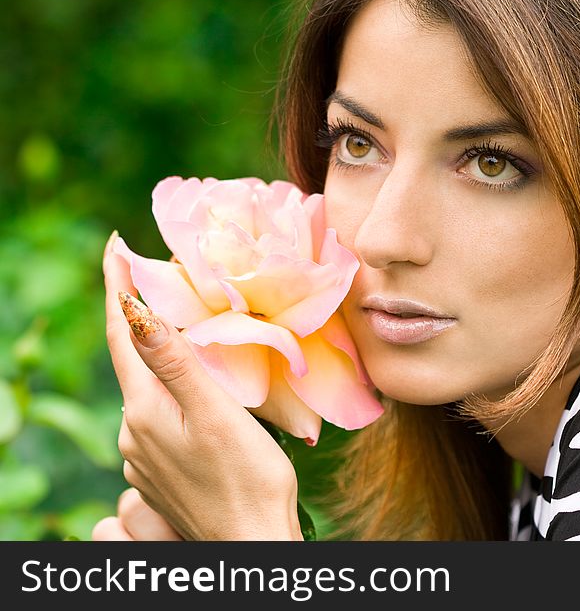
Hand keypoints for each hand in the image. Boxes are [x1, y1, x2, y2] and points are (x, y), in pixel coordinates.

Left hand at [100, 232, 303, 540]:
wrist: (251, 547)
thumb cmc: (246, 481)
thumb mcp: (215, 415)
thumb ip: (176, 363)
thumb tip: (136, 311)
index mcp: (145, 411)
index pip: (122, 334)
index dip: (116, 287)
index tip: (115, 245)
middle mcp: (135, 433)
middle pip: (132, 360)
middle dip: (140, 317)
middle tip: (155, 275)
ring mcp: (146, 456)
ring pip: (148, 390)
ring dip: (158, 356)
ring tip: (183, 329)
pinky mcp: (162, 472)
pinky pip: (159, 416)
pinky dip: (170, 391)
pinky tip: (194, 392)